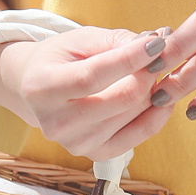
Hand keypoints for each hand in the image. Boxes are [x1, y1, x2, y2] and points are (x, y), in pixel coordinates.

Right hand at [2, 26, 174, 160]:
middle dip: (149, 72)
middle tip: (160, 53)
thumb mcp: (78, 40)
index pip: (93, 77)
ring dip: (153, 89)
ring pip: (134, 113)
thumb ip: (114, 40)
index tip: (158, 41)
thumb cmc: (57, 61)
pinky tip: (156, 95)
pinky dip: (155, 113)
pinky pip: (139, 134)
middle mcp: (57, 123)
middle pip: (121, 99)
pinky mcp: (95, 154)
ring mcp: (76, 143)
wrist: (35, 92)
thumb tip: (154, 43)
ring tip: (151, 70)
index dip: (130, 59)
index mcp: (44, 89)